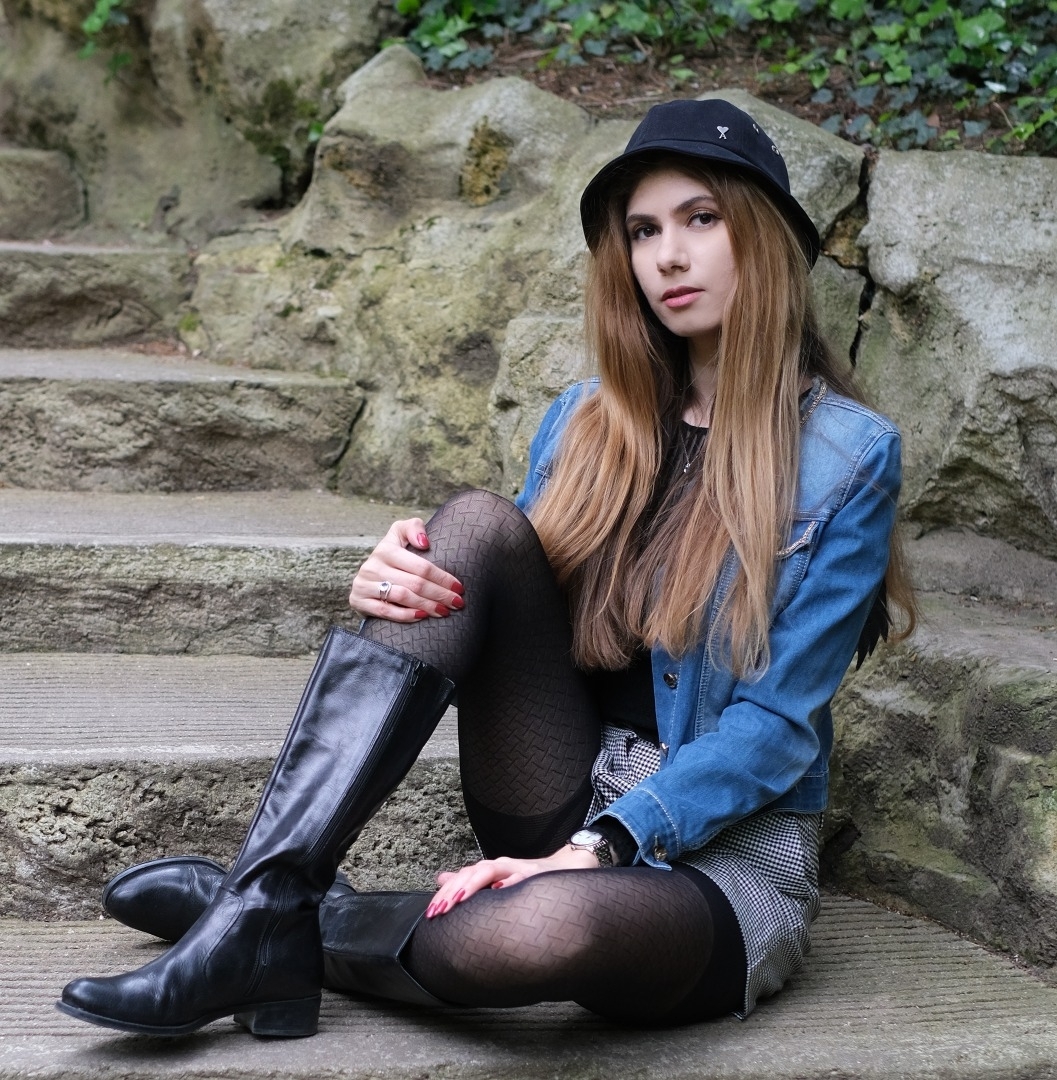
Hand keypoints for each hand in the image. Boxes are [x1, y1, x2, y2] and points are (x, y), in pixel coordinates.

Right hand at [349, 518, 464, 622]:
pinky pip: (385, 611)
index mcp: (386, 548)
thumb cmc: (393, 556)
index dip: (442, 578)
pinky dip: (405, 615)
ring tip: (444, 611)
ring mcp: (364, 584)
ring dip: (427, 606)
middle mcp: (373, 565)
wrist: (368, 576)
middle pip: (415, 583)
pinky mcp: (359, 600)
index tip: (459, 588)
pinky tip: (422, 617)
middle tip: (457, 603)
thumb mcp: (400, 534)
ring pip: (402, 597)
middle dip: (440, 595)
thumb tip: (424, 542)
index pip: (421, 566)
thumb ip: (413, 527)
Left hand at [424, 846, 599, 917]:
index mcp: (492, 871)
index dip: (445, 894)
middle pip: (471, 872)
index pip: (462, 878)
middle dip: (453, 891)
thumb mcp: (499, 881)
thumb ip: (471, 882)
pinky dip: (510, 882)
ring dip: (472, 884)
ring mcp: (520, 868)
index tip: (431, 913)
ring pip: (491, 870)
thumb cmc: (532, 879)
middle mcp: (503, 866)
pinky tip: (500, 890)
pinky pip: (522, 877)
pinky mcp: (538, 875)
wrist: (570, 868)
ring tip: (458, 899)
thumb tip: (441, 880)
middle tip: (439, 911)